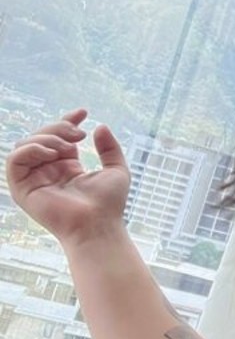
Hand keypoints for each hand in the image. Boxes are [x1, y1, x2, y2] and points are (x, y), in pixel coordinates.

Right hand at [5, 108, 131, 246]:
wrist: (98, 225)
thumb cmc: (109, 204)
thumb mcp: (117, 170)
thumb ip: (110, 148)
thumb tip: (100, 126)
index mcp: (66, 166)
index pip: (58, 136)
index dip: (67, 120)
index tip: (83, 112)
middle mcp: (48, 171)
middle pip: (41, 136)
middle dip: (59, 127)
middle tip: (79, 135)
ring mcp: (34, 179)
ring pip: (25, 144)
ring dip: (46, 138)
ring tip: (68, 147)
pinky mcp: (22, 189)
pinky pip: (14, 160)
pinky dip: (31, 150)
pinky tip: (52, 153)